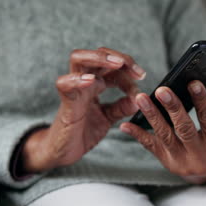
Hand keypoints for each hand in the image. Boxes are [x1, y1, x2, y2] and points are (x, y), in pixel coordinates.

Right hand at [21, 47, 145, 173]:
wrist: (64, 151)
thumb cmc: (83, 132)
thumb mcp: (108, 118)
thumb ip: (121, 108)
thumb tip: (138, 99)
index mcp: (97, 84)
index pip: (113, 67)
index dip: (129, 70)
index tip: (142, 79)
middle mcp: (85, 82)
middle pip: (97, 54)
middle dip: (118, 56)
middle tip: (135, 70)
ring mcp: (74, 90)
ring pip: (78, 59)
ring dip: (98, 57)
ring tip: (116, 63)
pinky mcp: (66, 104)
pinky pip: (64, 85)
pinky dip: (76, 80)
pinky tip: (91, 81)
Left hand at [120, 80, 205, 184]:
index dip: (201, 100)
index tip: (192, 82)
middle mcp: (198, 155)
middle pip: (184, 129)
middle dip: (173, 108)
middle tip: (161, 90)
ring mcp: (180, 161)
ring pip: (164, 136)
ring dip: (152, 116)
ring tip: (141, 98)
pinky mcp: (166, 162)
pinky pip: (150, 146)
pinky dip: (137, 134)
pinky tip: (126, 124)